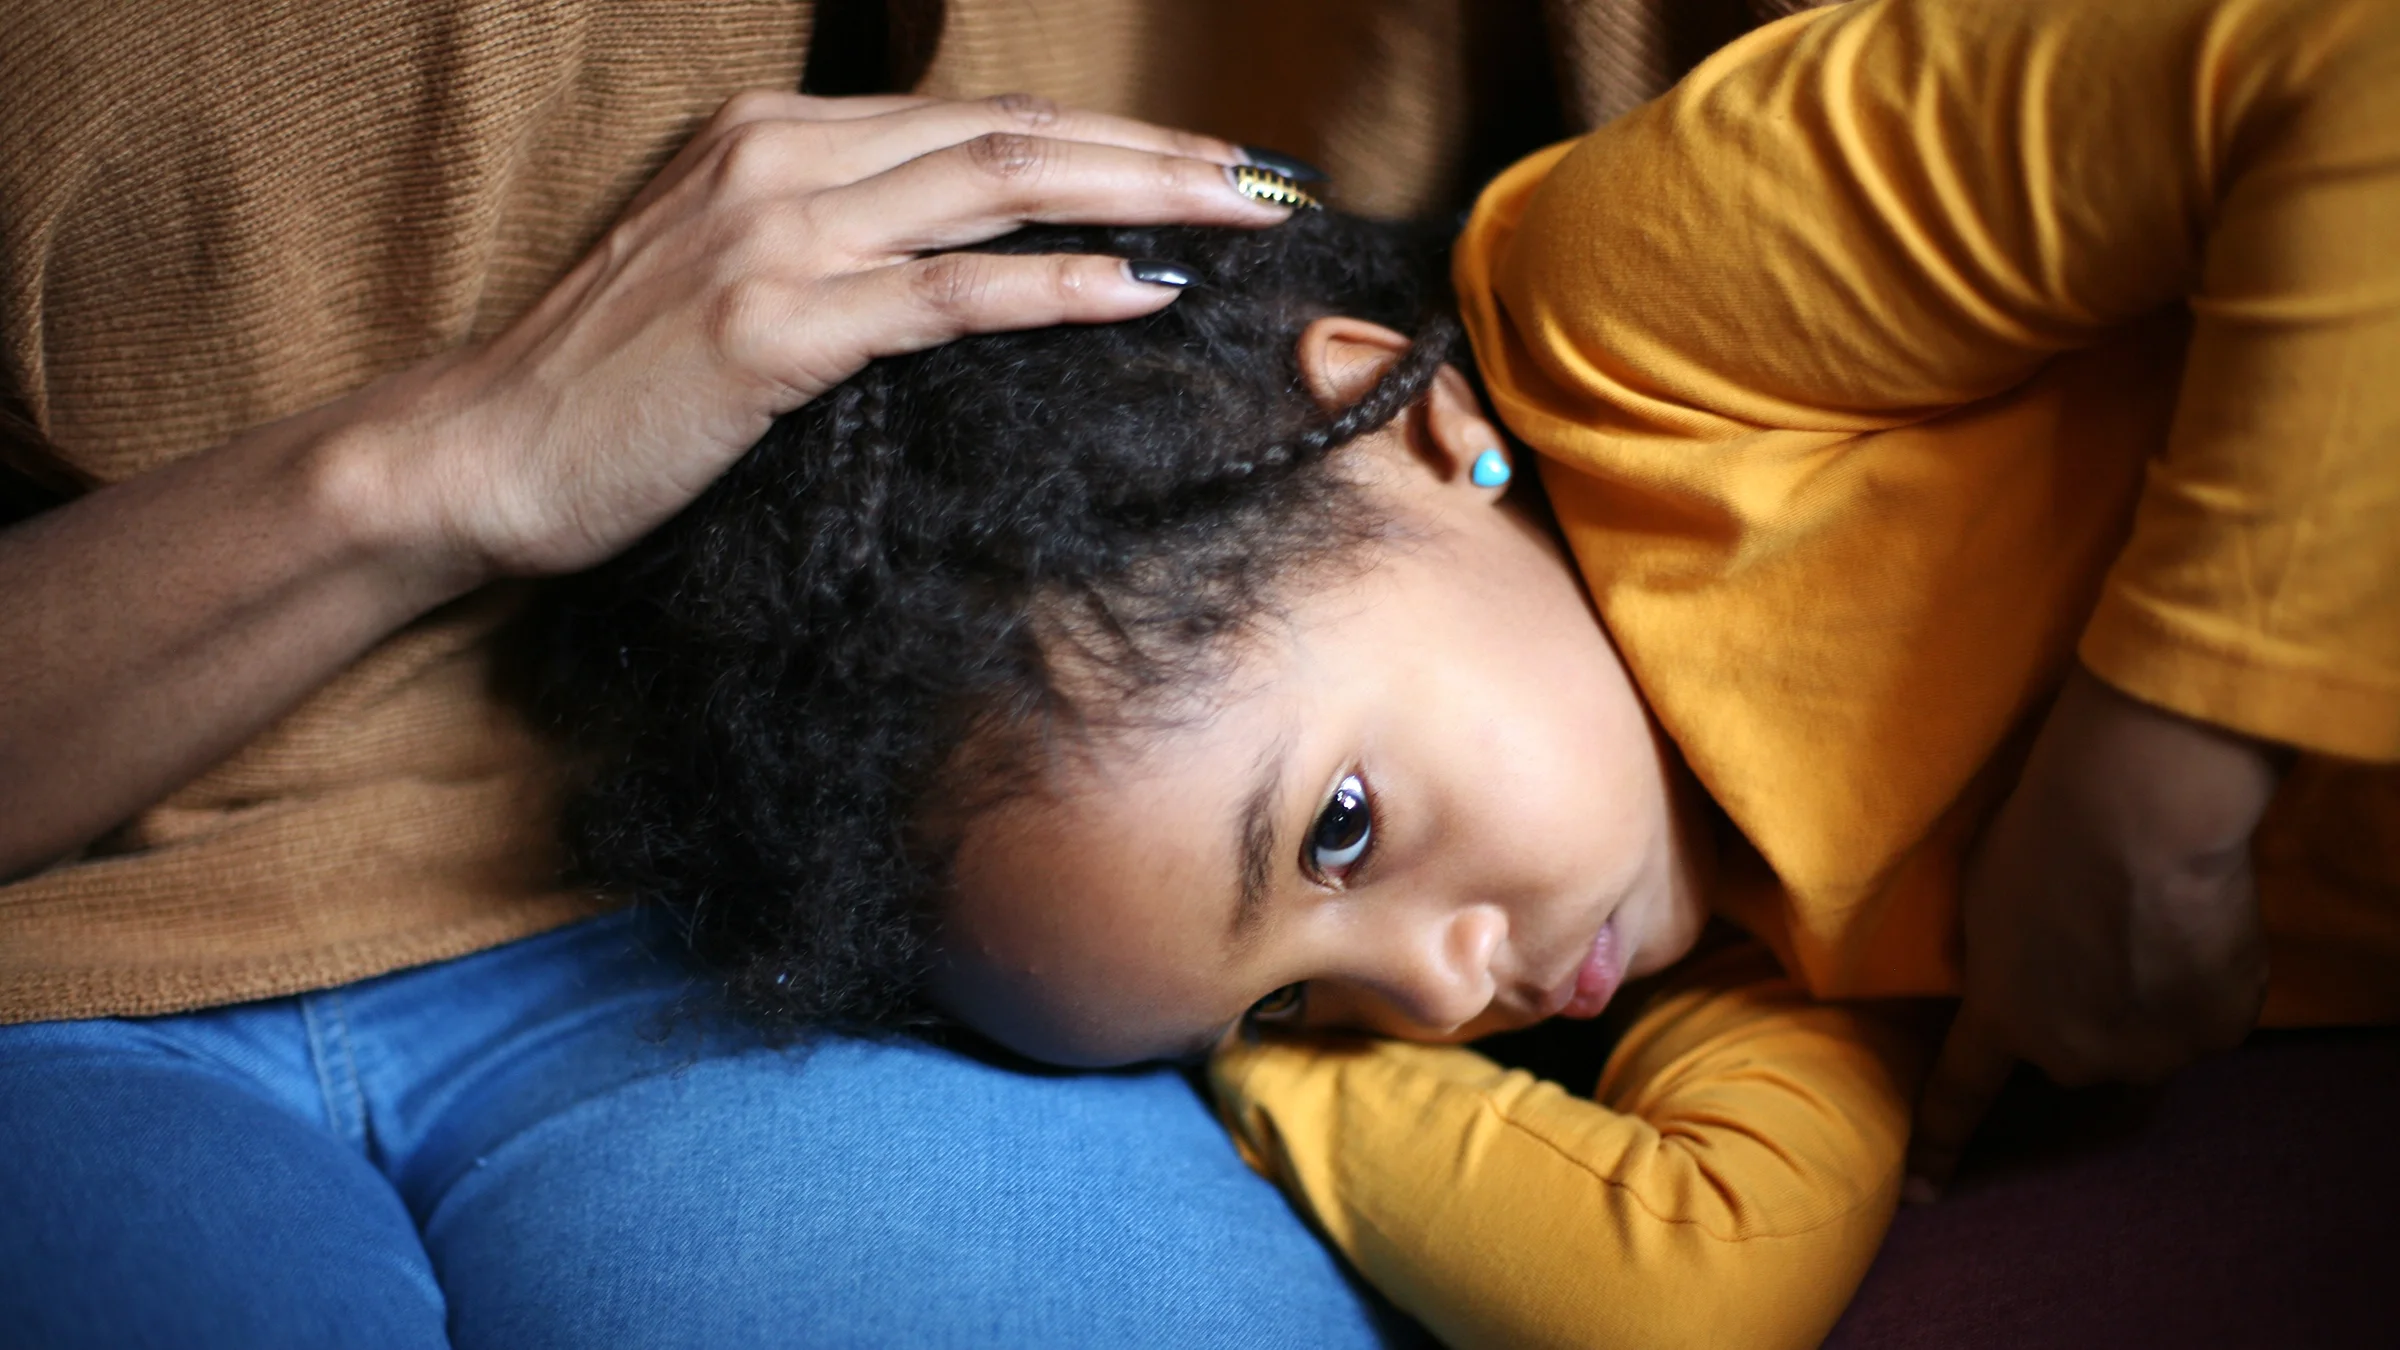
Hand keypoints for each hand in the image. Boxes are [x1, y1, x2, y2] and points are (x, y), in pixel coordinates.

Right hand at [354, 91, 1287, 583]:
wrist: (484, 454)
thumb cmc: (612, 391)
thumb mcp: (735, 285)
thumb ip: (844, 254)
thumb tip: (974, 271)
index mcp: (779, 137)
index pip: (981, 122)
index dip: (1108, 140)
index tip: (1209, 167)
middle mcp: (784, 159)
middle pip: (1013, 135)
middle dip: (1157, 153)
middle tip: (1270, 180)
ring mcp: (776, 233)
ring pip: (997, 187)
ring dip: (1138, 197)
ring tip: (1242, 216)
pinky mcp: (774, 324)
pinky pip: (945, 293)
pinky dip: (1052, 286)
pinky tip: (1138, 289)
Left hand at [1904, 664, 2281, 1195]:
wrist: (2137, 815)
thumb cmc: (2040, 834)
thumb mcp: (1981, 897)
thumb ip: (1997, 956)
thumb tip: (2016, 969)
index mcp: (2000, 1017)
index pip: (1959, 1095)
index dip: (1940, 1147)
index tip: (1924, 1195)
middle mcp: (2071, 1055)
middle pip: (2074, 1053)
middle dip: (2081, 1012)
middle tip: (2094, 939)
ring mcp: (2149, 1050)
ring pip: (2146, 1039)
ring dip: (2148, 1001)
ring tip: (2149, 922)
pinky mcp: (2216, 1029)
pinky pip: (2207, 1015)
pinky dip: (2205, 982)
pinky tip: (2194, 925)